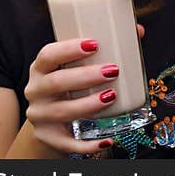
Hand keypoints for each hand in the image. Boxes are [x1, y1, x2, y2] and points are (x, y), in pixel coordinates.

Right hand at [24, 38, 120, 154]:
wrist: (53, 119)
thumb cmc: (72, 83)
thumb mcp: (79, 65)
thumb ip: (106, 48)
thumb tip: (138, 30)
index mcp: (42, 68)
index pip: (48, 55)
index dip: (68, 49)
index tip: (94, 44)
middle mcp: (36, 90)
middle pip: (56, 82)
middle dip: (85, 76)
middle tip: (112, 71)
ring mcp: (40, 115)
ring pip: (62, 111)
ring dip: (88, 105)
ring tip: (112, 96)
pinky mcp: (48, 137)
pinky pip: (67, 144)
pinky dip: (87, 145)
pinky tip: (107, 141)